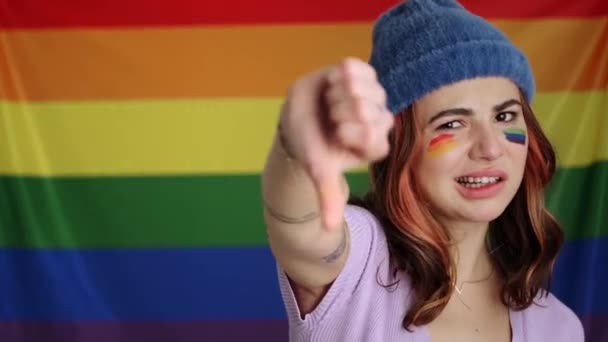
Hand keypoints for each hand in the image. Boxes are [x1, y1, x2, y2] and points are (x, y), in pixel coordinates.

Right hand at [279, 58, 393, 229]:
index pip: (372, 135)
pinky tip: (332, 83)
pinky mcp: (363, 73)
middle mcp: (379, 120)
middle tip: (330, 119)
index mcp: (375, 144)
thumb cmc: (312, 147)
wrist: (298, 121)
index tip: (335, 135)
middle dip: (340, 114)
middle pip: (368, 110)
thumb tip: (329, 229)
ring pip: (362, 88)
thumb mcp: (319, 171)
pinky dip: (340, 75)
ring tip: (329, 102)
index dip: (348, 133)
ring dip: (338, 95)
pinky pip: (357, 67)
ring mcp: (373, 95)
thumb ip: (328, 196)